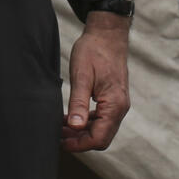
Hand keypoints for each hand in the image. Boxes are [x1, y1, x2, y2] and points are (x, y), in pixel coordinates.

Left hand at [61, 13, 130, 152]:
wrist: (107, 34)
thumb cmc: (94, 50)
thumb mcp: (82, 75)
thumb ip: (79, 102)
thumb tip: (75, 127)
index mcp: (115, 104)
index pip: (99, 138)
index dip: (80, 145)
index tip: (62, 143)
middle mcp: (120, 107)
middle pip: (101, 137)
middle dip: (80, 141)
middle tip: (58, 137)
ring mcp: (118, 103)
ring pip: (101, 129)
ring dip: (82, 132)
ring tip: (61, 129)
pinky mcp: (113, 99)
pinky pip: (101, 119)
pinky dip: (86, 122)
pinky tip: (71, 118)